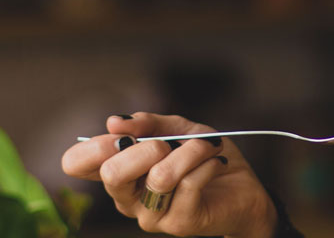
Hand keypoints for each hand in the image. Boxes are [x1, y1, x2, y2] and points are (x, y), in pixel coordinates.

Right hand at [61, 113, 276, 237]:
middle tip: (170, 143)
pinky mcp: (179, 223)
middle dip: (146, 147)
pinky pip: (190, 184)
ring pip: (160, 175)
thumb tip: (114, 122)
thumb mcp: (180, 129)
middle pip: (112, 173)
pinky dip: (208, 163)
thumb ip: (149, 123)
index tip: (126, 134)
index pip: (77, 164)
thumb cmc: (205, 157)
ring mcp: (151, 215)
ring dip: (191, 151)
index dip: (95, 145)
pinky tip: (217, 162)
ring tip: (208, 147)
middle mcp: (128, 198)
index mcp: (120, 172)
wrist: (244, 187)